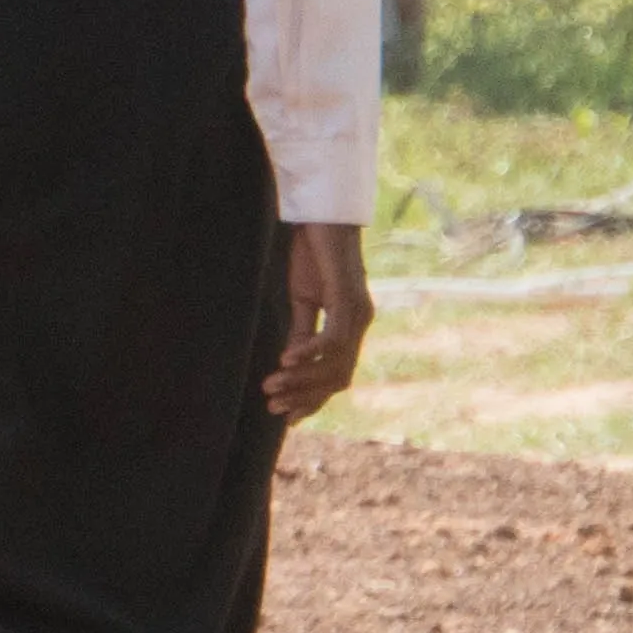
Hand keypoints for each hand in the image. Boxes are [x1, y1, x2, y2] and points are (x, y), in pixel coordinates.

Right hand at [265, 223, 371, 421]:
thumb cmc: (314, 252)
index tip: (287, 417)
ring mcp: (358, 314)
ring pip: (335, 364)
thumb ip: (302, 331)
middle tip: (273, 407)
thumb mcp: (304, 299)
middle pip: (338, 378)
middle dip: (305, 397)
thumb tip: (292, 363)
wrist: (324, 215)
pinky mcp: (347, 300)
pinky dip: (308, 353)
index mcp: (350, 326)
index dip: (313, 399)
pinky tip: (285, 360)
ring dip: (302, 380)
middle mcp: (360, 324)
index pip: (336, 375)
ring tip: (272, 387)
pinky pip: (331, 339)